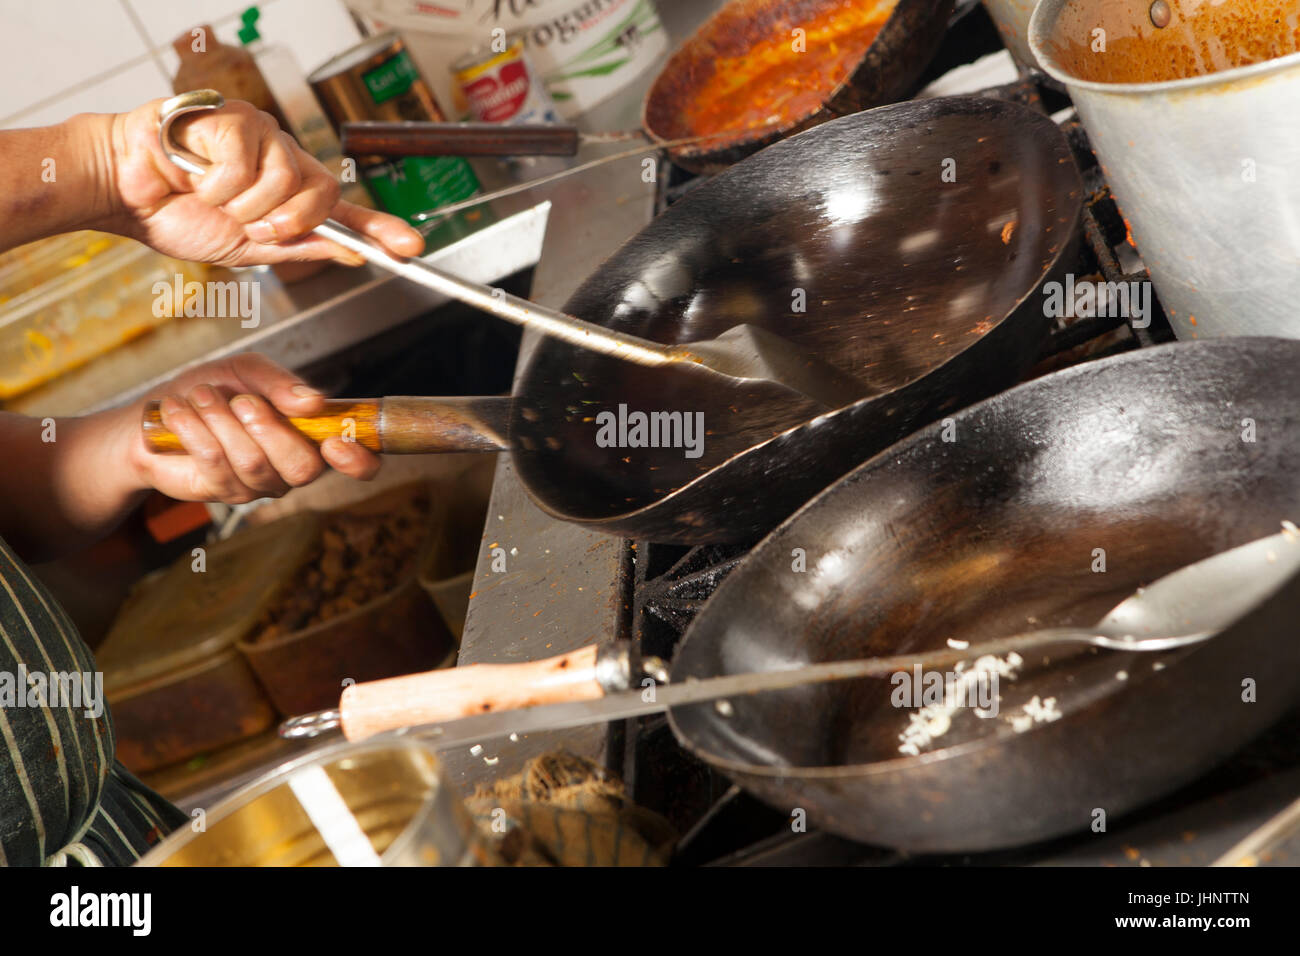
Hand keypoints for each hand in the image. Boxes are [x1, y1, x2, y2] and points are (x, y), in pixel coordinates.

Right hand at [98, 98, 422, 266]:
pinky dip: (216, 185)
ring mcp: (261, 135)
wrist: (126, 193)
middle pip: (322, 193)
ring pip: (284, 180)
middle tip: (251, 225)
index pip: (345, 211)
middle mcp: (284, 159)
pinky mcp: (232, 119)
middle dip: (287, 221)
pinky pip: (244, 165)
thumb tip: (353, 254)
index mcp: (292, 192)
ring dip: (243, 206)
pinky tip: (195, 177)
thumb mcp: (248, 246)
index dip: (380, 228)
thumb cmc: (180, 215)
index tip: (410, 248)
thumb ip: (299, 247)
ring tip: (213, 199)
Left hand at [122, 353, 379, 503]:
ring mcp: (259, 485)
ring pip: (254, 463)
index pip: (359, 463)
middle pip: (304, 468)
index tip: (335, 442)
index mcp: (313, 437)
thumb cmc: (213, 390)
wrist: (160, 412)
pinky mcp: (222, 492)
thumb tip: (313, 402)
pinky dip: (194, 428)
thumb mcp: (247, 370)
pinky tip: (179, 411)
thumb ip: (280, 382)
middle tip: (242, 401)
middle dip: (270, 429)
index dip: (358, 459)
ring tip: (202, 396)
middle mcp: (292, 468)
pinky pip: (216, 463)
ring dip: (222, 421)